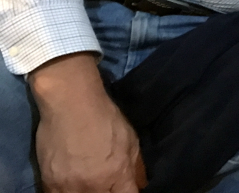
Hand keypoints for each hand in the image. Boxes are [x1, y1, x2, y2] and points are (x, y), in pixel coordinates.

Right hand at [29, 53, 145, 192]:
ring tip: (88, 181)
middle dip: (107, 192)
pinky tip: (71, 185)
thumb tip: (139, 184)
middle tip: (106, 183)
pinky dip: (66, 192)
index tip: (123, 189)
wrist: (71, 103)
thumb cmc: (105, 118)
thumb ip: (134, 166)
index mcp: (118, 174)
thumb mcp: (130, 139)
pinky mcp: (49, 183)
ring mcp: (69, 187)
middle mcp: (94, 186)